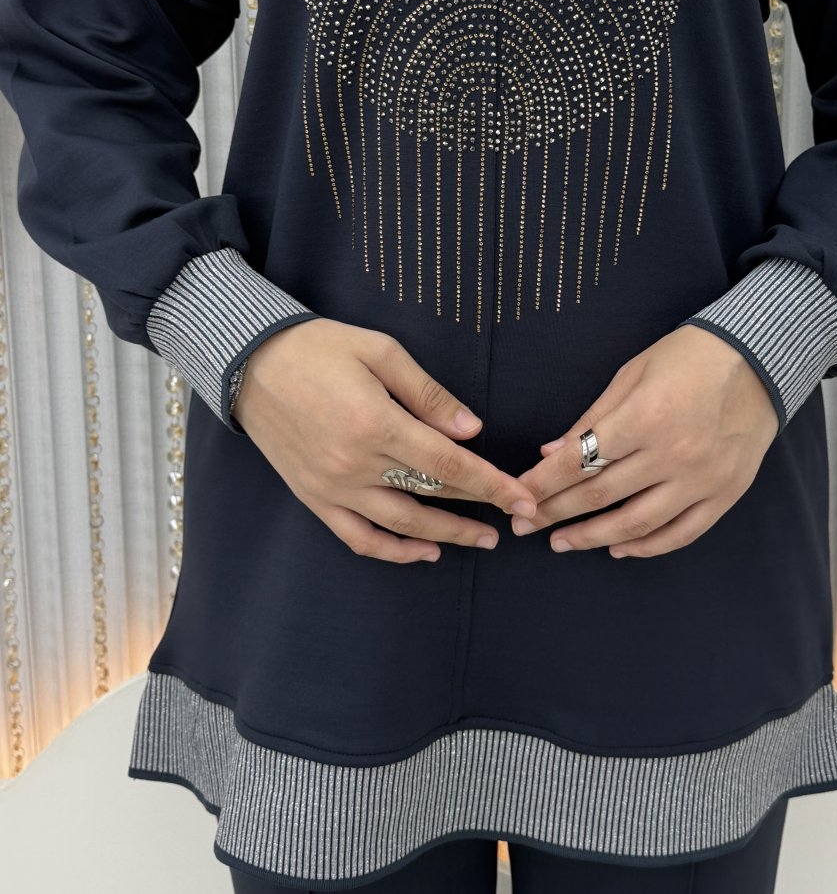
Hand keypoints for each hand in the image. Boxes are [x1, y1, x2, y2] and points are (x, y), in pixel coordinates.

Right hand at [232, 317, 536, 563]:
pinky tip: (421, 552)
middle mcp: (355, 464)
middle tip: (517, 519)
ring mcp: (332, 486)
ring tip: (482, 540)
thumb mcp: (380, 352)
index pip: (448, 465)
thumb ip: (427, 393)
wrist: (249, 363)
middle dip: (479, 509)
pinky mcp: (313, 497)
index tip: (522, 499)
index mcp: (376, 423)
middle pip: (431, 496)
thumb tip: (470, 429)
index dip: (491, 484)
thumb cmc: (319, 348)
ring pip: (400, 525)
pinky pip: (358, 537)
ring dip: (445, 536)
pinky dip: (392, 551)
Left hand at [510, 324, 779, 556]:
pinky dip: (647, 546)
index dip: (542, 484)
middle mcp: (673, 454)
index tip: (516, 498)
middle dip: (555, 513)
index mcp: (645, 417)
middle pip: (600, 495)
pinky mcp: (725, 494)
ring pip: (637, 524)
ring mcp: (702, 480)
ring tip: (561, 542)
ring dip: (593, 538)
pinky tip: (619, 548)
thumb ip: (592, 419)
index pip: (579, 461)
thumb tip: (551, 454)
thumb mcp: (632, 375)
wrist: (759, 359)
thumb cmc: (688, 357)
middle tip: (524, 526)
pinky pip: (681, 533)